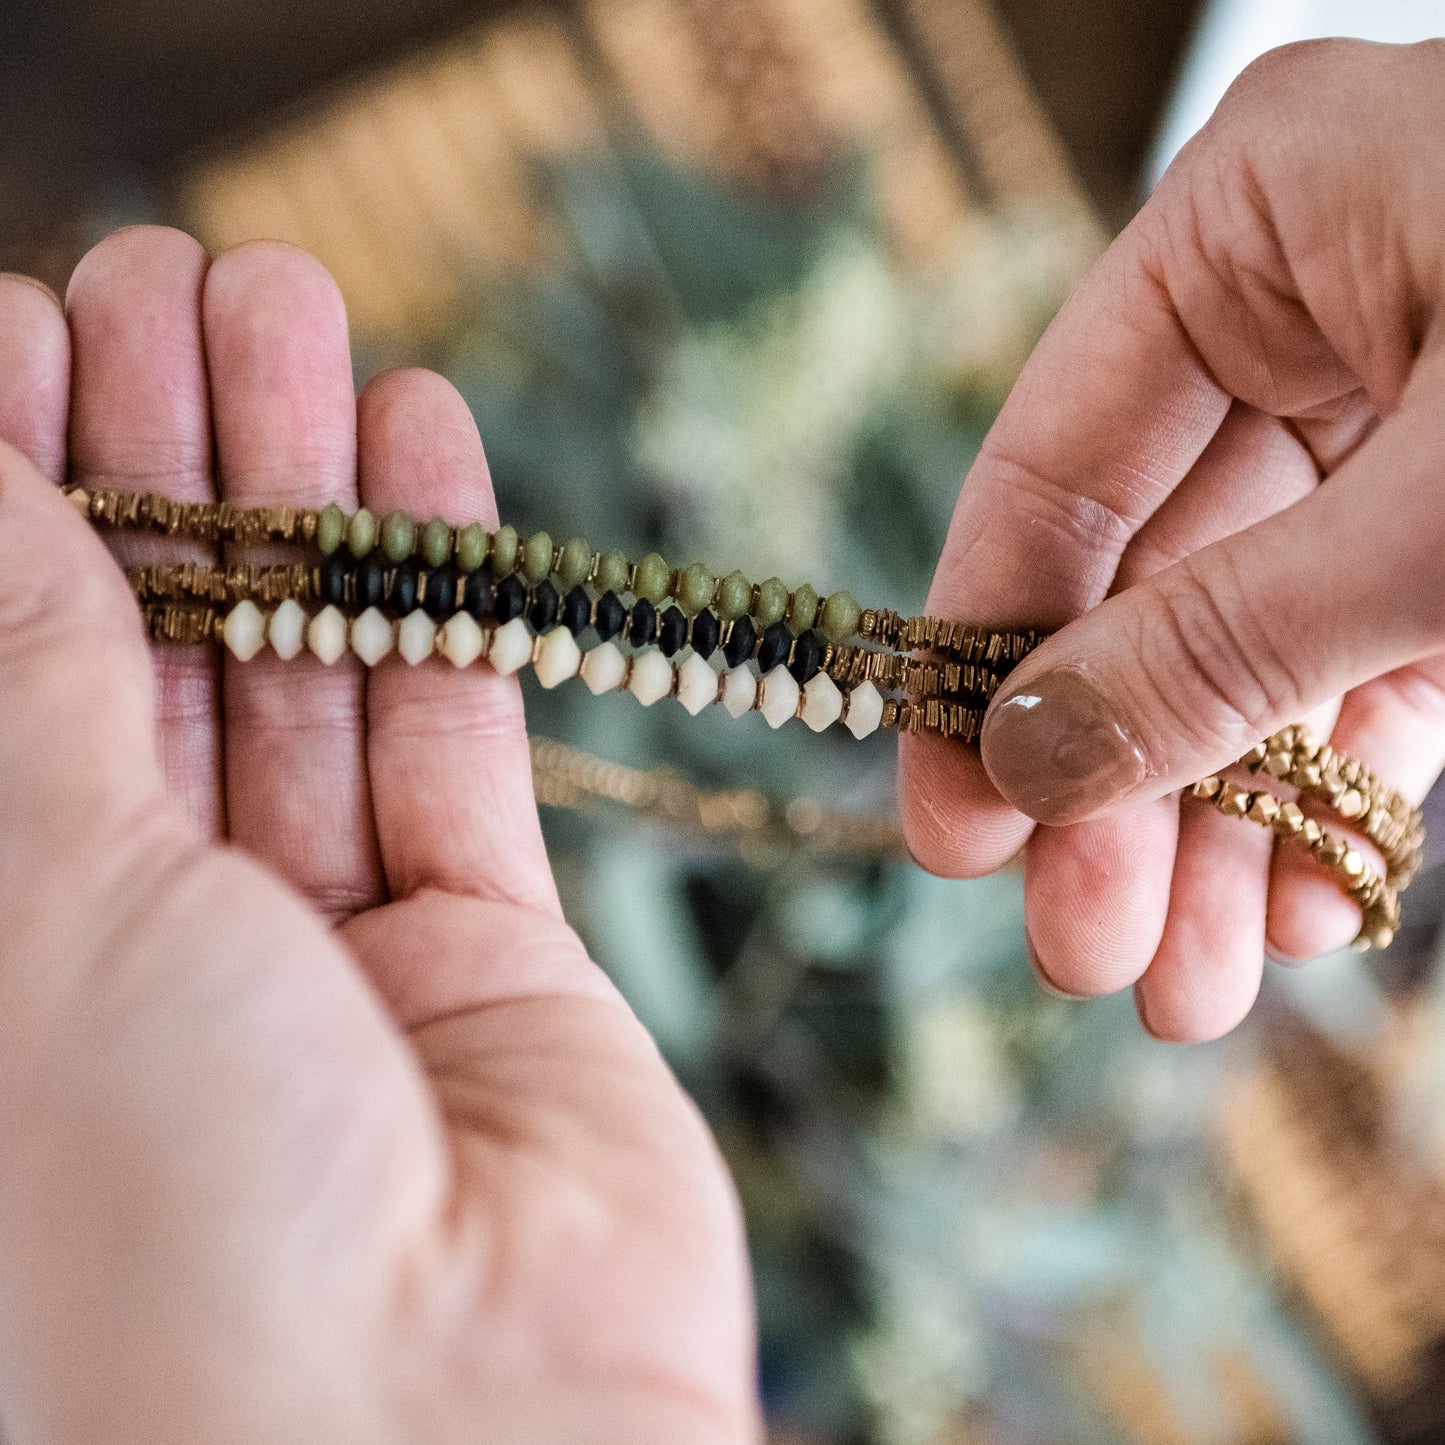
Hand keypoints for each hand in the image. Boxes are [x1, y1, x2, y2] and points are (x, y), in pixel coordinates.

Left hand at [0, 231, 757, 1443]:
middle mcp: (148, 953)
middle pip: (156, 655)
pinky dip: (441, 595)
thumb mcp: (47, 920)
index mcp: (4, 961)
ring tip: (309, 318)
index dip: (13, 493)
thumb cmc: (168, 1234)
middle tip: (192, 275)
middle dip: (172, 454)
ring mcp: (327, 954)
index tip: (27, 320)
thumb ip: (39, 693)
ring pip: (311, 677)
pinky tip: (425, 449)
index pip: (0, 677)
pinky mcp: (488, 955)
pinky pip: (452, 740)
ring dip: (313, 492)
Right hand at [902, 38, 1444, 1041]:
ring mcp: (1391, 407)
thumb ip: (1214, 649)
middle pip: (1141, 582)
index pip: (1049, 467)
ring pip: (1243, 638)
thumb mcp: (1440, 528)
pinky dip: (1331, 781)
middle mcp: (1304, 304)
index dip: (985, 657)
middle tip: (1080, 952)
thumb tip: (1023, 760)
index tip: (951, 826)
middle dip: (1118, 785)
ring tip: (1188, 985)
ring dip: (1218, 815)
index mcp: (1255, 224)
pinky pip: (1354, 653)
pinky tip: (1299, 904)